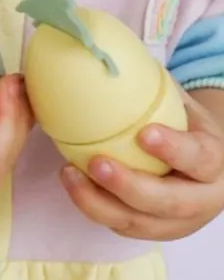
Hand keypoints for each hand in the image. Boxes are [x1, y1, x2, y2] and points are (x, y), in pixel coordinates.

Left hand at [62, 91, 223, 240]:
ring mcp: (180, 221)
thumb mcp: (177, 99)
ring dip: (102, 202)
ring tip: (69, 174)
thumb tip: (103, 49)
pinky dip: (95, 208)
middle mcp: (204, 198)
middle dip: (131, 186)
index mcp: (215, 160)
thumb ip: (150, 82)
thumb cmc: (181, 121)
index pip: (200, 158)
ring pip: (142, 224)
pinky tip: (72, 184)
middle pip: (170, 202)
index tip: (145, 133)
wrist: (199, 157)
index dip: (174, 149)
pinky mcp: (155, 230)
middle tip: (97, 162)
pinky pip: (124, 227)